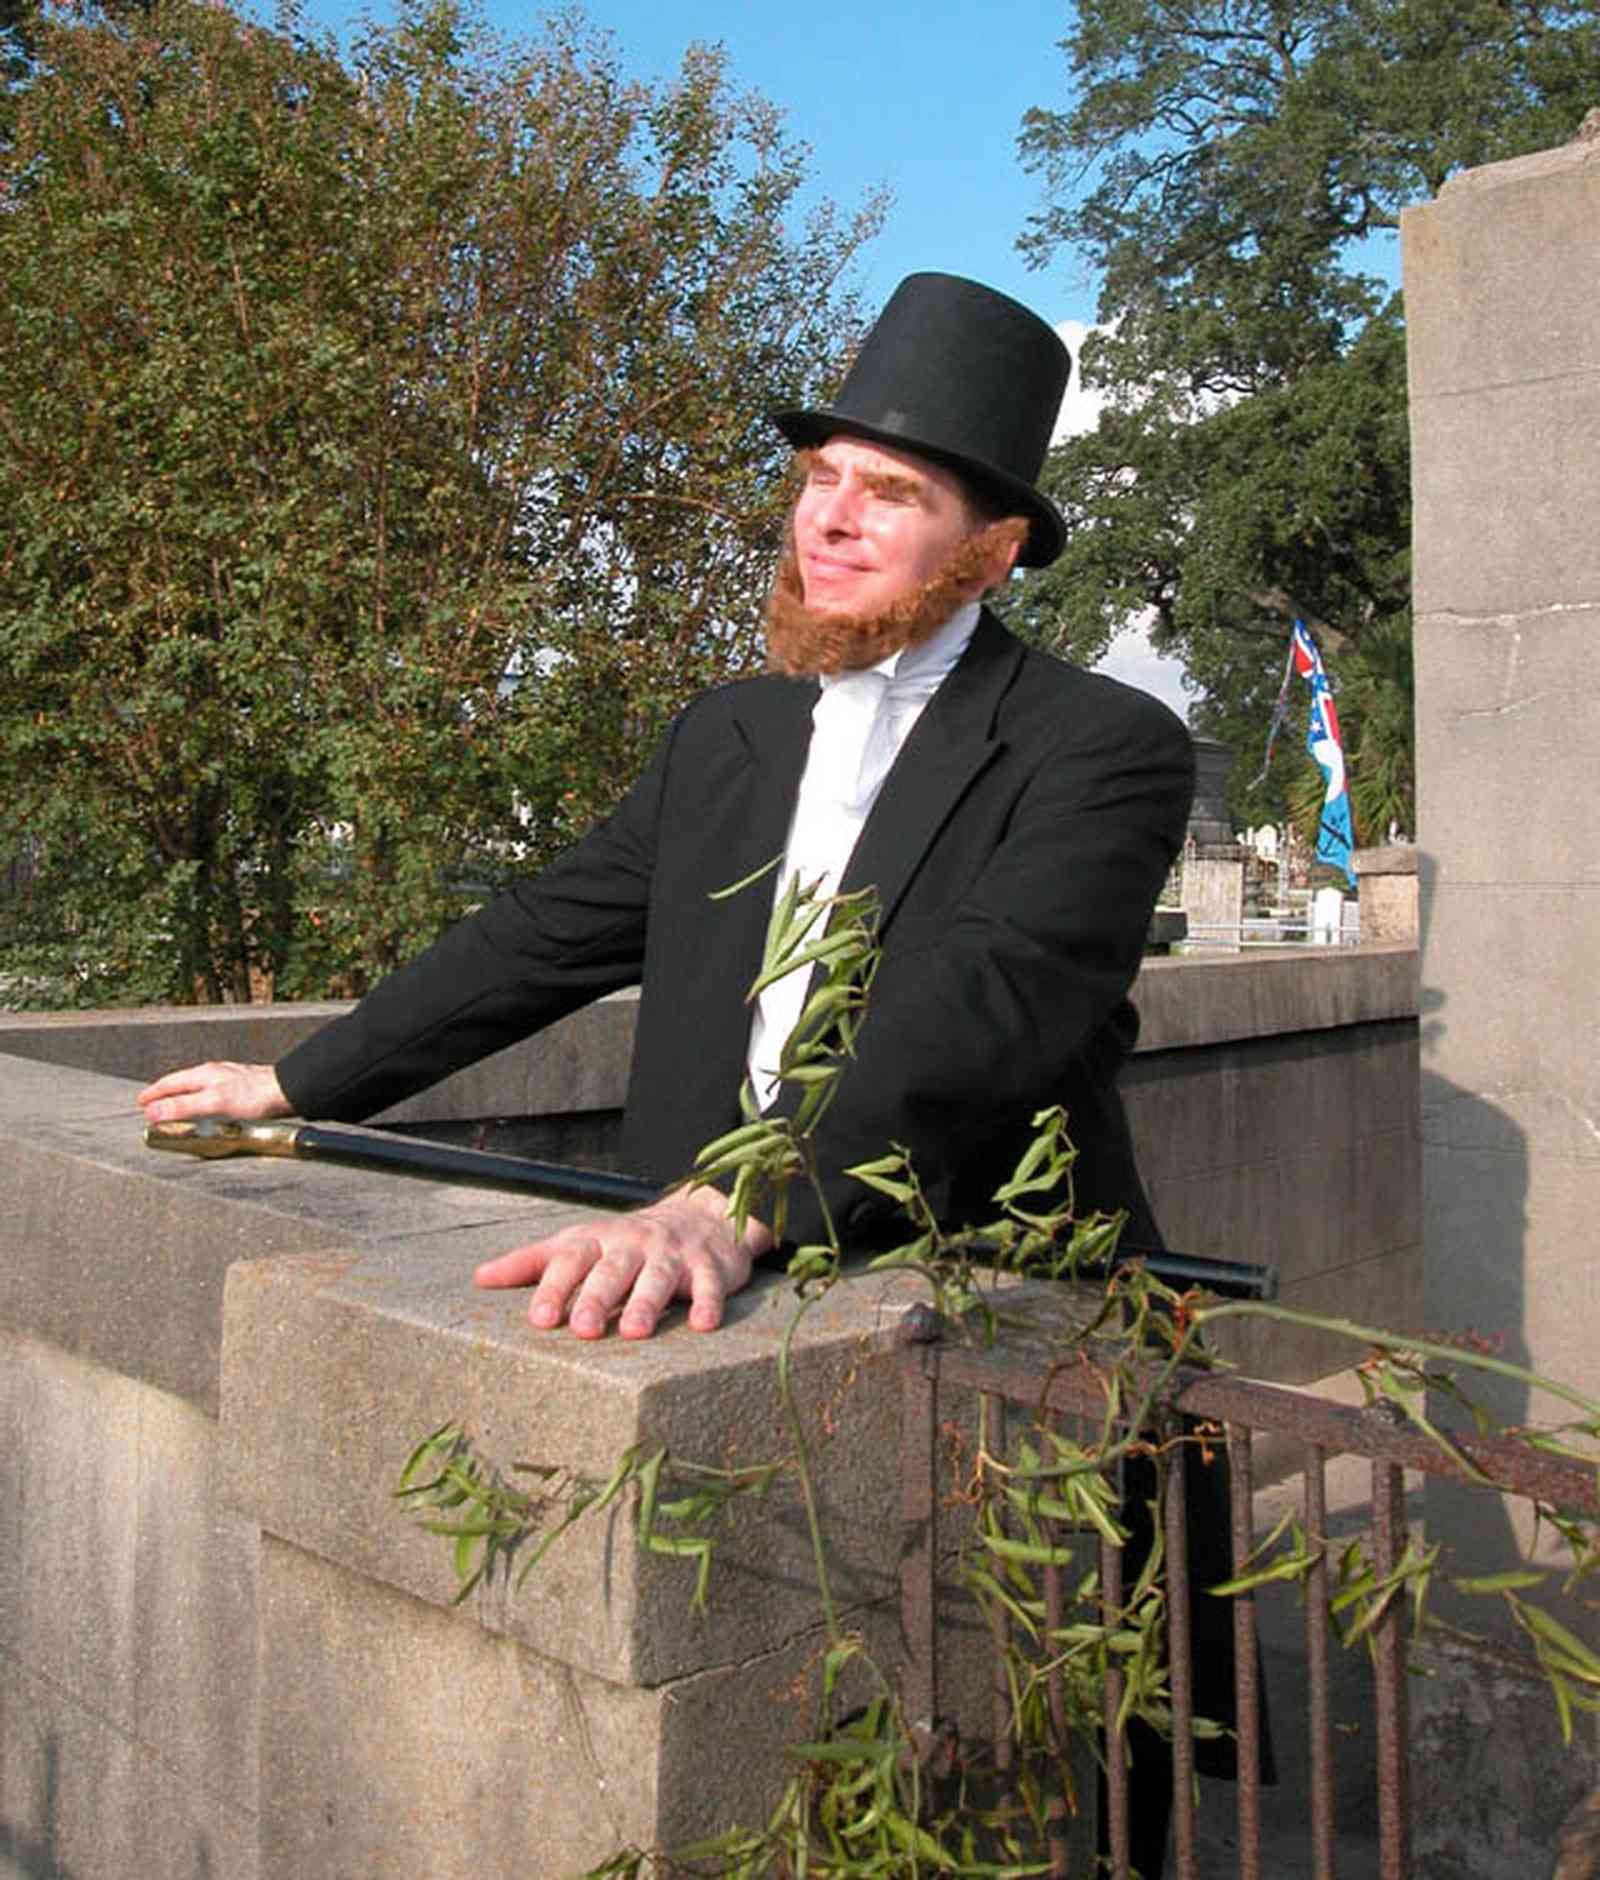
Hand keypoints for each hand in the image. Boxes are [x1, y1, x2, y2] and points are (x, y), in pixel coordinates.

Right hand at [137, 1061, 291, 1124]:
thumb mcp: (213, 1103)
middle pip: (183, 1082)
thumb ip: (183, 1107)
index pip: (171, 1082)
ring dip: (183, 1096)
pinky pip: (211, 1093)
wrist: (290, 1091)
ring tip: (176, 1105)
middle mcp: (215, 1073)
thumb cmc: (256, 1095)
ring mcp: (229, 1079)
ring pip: (198, 1086)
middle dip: (166, 1093)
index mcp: (204, 1074)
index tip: (141, 1102)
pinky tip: (209, 1107)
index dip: (154, 1094)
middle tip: (152, 1104)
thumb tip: (153, 1112)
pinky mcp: (242, 1089)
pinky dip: (200, 1100)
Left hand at [473, 1184, 772, 1339]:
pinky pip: (709, 1285)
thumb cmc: (626, 1243)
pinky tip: (702, 1324)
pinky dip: (708, 1302)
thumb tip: (479, 1279)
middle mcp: (632, 1245)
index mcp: (597, 1241)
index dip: (554, 1288)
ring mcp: (672, 1254)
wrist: (701, 1217)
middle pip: (612, 1270)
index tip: (538, 1319)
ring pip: (658, 1277)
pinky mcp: (709, 1267)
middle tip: (582, 1330)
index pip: (570, 1261)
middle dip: (596, 1298)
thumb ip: (532, 1263)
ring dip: (645, 1303)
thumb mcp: (579, 1244)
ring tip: (634, 1332)